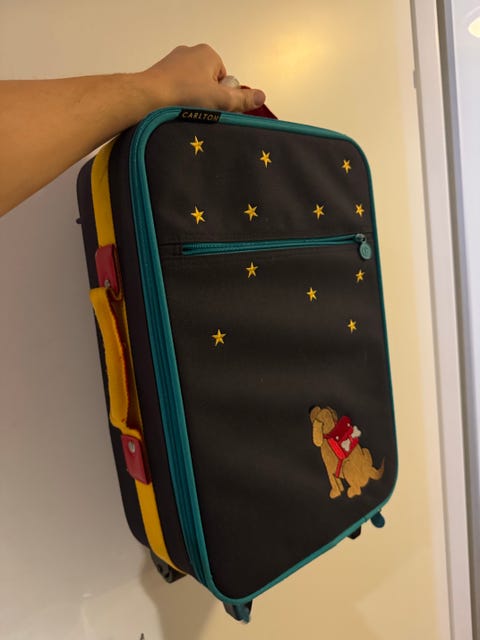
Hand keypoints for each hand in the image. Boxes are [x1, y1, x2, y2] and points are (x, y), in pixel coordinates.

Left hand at [135, 44, 265, 113]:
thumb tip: (261, 97)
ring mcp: (173, 62)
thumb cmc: (184, 94)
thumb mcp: (221, 100)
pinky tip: (175, 108)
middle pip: (209, 82)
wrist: (149, 97)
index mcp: (207, 53)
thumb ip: (242, 99)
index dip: (222, 96)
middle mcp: (190, 52)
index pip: (224, 79)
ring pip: (192, 86)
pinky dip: (178, 99)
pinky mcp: (161, 74)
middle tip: (201, 110)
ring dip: (192, 99)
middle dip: (207, 97)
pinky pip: (177, 88)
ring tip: (186, 110)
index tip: (215, 106)